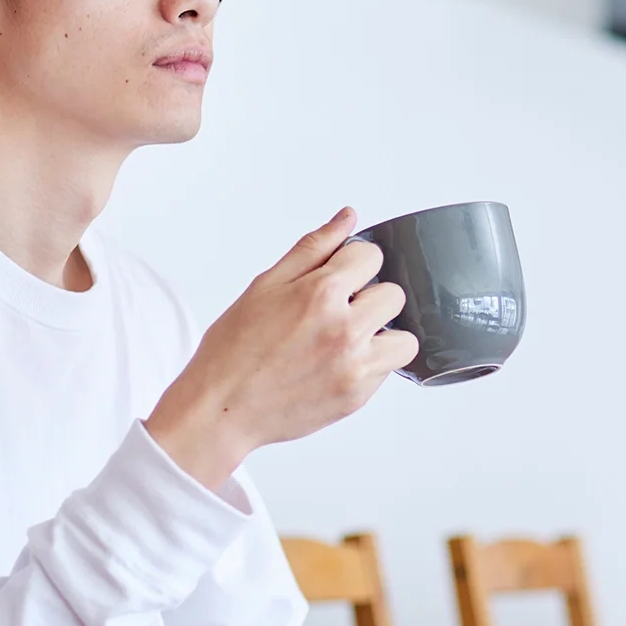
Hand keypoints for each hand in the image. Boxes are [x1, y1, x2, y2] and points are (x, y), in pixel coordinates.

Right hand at [147, 208, 417, 488]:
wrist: (221, 408)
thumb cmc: (234, 349)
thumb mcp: (265, 285)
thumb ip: (313, 248)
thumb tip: (347, 217)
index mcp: (320, 293)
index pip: (372, 256)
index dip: (352, 264)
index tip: (337, 278)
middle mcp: (344, 329)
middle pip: (394, 294)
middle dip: (369, 297)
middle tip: (338, 312)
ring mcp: (355, 367)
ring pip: (404, 339)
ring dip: (382, 335)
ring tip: (348, 341)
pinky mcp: (357, 397)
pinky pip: (387, 372)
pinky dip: (368, 366)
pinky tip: (335, 366)